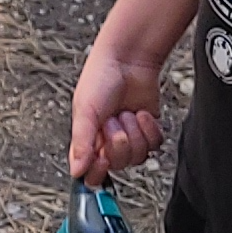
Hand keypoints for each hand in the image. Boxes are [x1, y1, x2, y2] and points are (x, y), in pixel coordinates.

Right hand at [69, 22, 167, 181]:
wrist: (128, 59)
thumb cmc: (100, 79)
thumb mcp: (85, 112)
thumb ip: (81, 144)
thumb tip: (77, 171)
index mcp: (87, 141)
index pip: (91, 173)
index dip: (98, 172)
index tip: (102, 159)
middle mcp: (107, 142)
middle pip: (119, 165)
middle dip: (118, 142)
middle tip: (113, 121)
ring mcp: (130, 137)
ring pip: (138, 157)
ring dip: (134, 133)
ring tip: (126, 113)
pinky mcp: (148, 130)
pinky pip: (154, 145)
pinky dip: (149, 129)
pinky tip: (140, 113)